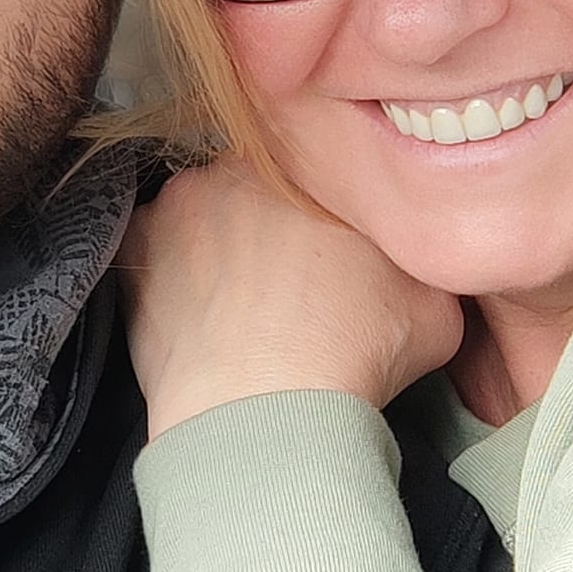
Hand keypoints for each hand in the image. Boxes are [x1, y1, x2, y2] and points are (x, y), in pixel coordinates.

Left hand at [120, 158, 462, 437]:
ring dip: (215, 244)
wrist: (266, 408)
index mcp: (313, 162)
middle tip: (285, 281)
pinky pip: (150, 246)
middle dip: (266, 223)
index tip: (328, 252)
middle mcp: (239, 162)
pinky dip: (166, 272)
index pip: (317, 170)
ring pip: (202, 211)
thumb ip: (424, 264)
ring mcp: (178, 201)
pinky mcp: (135, 247)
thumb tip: (422, 267)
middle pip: (255, 185)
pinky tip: (190, 313)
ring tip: (236, 306)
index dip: (323, 214)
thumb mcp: (437, 304)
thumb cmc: (355, 350)